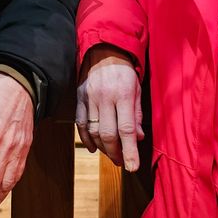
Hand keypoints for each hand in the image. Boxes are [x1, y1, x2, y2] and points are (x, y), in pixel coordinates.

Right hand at [76, 45, 142, 171]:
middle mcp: (105, 97)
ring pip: (93, 131)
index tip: (133, 166)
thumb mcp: (137, 90)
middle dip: (115, 152)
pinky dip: (86, 138)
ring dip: (102, 148)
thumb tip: (138, 138)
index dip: (130, 151)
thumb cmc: (125, 72)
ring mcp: (89, 98)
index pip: (126, 129)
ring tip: (110, 154)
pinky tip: (93, 147)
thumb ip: (137, 115)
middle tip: (121, 161)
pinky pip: (80, 123)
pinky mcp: (79, 98)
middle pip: (107, 133)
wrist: (104, 51)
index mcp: (123, 94)